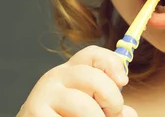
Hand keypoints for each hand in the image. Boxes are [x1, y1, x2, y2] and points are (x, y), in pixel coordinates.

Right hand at [16, 45, 137, 116]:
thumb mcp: (88, 108)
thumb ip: (107, 106)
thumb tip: (129, 114)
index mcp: (69, 71)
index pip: (92, 54)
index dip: (112, 63)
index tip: (124, 81)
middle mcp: (54, 77)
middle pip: (92, 76)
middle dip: (110, 98)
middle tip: (112, 113)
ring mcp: (42, 95)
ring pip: (83, 105)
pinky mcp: (35, 113)